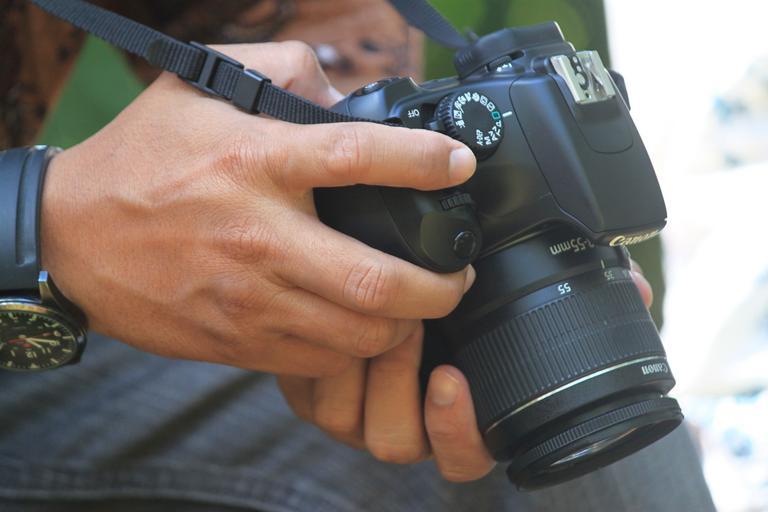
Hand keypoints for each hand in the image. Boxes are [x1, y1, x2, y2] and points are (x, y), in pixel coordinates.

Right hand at [40, 41, 476, 376]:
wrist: (71, 237)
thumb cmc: (141, 159)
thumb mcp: (198, 89)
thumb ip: (279, 71)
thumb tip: (341, 90)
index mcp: (255, 162)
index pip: (357, 156)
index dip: (423, 160)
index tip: (459, 164)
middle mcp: (258, 234)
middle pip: (375, 278)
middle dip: (440, 286)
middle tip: (458, 274)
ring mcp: (247, 297)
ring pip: (357, 333)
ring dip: (405, 324)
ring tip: (418, 305)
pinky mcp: (237, 340)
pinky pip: (320, 362)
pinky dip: (357, 350)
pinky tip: (362, 329)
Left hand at [278, 261, 654, 481]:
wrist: (365, 277)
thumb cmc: (452, 295)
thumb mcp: (504, 289)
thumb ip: (569, 291)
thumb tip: (635, 289)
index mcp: (455, 414)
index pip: (466, 456)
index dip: (462, 433)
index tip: (454, 380)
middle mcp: (407, 421)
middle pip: (400, 443)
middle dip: (406, 382)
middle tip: (415, 324)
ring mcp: (357, 408)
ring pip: (352, 423)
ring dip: (368, 366)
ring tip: (380, 312)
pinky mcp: (314, 386)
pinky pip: (313, 393)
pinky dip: (323, 358)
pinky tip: (336, 310)